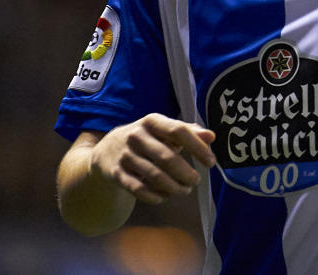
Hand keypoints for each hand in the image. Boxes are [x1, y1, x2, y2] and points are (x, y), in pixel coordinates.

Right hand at [92, 113, 215, 204]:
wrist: (106, 151)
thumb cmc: (146, 139)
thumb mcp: (163, 130)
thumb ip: (188, 132)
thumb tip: (211, 136)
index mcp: (152, 121)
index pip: (179, 131)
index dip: (198, 147)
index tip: (211, 162)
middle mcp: (137, 136)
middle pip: (168, 158)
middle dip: (186, 174)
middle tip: (196, 181)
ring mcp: (125, 155)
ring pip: (155, 177)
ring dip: (174, 188)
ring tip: (184, 190)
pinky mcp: (117, 174)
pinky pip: (140, 190)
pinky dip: (156, 197)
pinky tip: (165, 196)